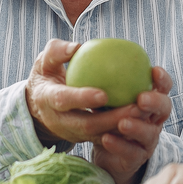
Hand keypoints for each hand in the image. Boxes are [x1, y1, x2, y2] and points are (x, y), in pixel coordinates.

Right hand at [25, 41, 171, 183]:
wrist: (38, 106)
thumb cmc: (46, 76)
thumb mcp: (43, 61)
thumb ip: (56, 52)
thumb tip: (77, 46)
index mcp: (47, 99)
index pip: (64, 100)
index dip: (82, 99)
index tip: (103, 94)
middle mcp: (60, 121)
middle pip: (87, 125)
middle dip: (112, 119)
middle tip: (136, 107)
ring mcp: (72, 132)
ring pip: (99, 134)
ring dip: (122, 127)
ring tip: (144, 113)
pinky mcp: (84, 137)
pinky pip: (105, 136)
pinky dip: (123, 130)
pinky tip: (142, 117)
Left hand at [92, 67, 171, 183]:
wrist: (99, 148)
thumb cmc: (100, 113)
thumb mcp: (96, 93)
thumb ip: (94, 76)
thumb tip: (76, 48)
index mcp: (147, 100)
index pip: (161, 87)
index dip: (162, 79)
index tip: (153, 70)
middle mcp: (152, 119)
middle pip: (164, 109)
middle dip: (156, 102)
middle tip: (141, 98)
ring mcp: (146, 140)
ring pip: (149, 134)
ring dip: (137, 127)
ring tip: (122, 122)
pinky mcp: (134, 159)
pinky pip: (129, 153)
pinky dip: (119, 145)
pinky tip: (106, 139)